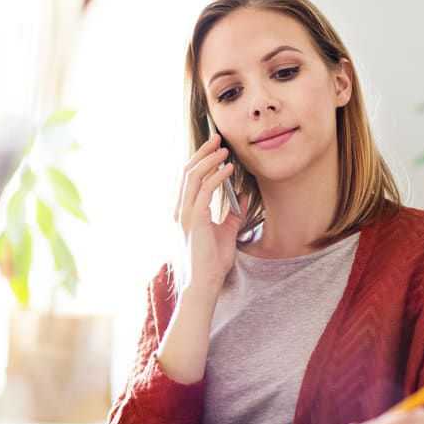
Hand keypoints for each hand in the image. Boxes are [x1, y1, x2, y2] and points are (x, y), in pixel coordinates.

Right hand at [172, 134, 247, 292]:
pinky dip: (216, 176)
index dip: (199, 160)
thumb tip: (244, 198)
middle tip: (217, 139)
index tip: (214, 148)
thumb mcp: (227, 233)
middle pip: (187, 172)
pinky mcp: (195, 220)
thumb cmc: (212, 263)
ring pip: (193, 176)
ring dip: (209, 160)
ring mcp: (185, 215)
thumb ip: (233, 214)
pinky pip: (204, 190)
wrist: (205, 284)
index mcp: (184, 213)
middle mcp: (180, 211)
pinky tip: (228, 169)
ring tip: (224, 150)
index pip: (187, 179)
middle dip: (203, 153)